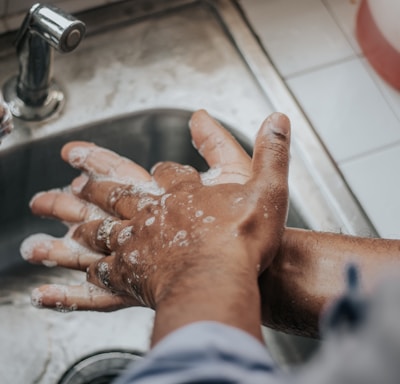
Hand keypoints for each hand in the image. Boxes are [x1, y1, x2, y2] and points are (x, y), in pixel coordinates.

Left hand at [22, 110, 289, 315]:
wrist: (219, 280)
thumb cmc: (243, 239)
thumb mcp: (268, 187)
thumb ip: (272, 151)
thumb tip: (277, 118)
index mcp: (183, 192)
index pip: (167, 172)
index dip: (164, 170)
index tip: (158, 169)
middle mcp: (155, 212)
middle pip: (118, 191)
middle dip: (95, 180)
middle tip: (71, 171)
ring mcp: (139, 242)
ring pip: (101, 224)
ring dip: (80, 215)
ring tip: (58, 208)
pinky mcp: (133, 273)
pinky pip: (106, 267)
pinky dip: (95, 265)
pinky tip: (87, 267)